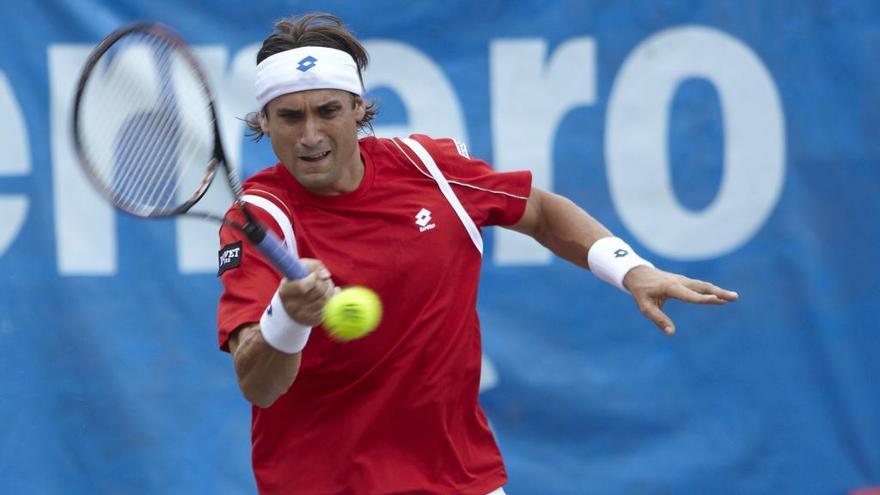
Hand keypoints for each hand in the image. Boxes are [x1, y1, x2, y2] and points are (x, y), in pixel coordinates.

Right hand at [277, 259, 337, 325]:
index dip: (313, 278)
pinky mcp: (313, 320)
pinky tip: (330, 294)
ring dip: (331, 289)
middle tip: (325, 279)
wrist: (291, 305)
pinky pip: (329, 308)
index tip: (314, 275)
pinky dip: (333, 299)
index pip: (303, 286)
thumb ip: (313, 266)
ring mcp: (303, 315)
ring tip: (328, 285)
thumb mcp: (300, 269)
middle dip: (325, 282)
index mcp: (285, 291)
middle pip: (318, 291)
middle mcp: (292, 305)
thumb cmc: (297, 281)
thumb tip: (326, 275)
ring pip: (326, 300)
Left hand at [622, 266, 738, 335]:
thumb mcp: (645, 307)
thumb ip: (658, 319)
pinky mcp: (684, 281)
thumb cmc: (641, 291)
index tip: (719, 301)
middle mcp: (680, 282)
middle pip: (702, 287)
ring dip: (718, 291)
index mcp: (670, 287)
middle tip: (735, 297)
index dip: (704, 299)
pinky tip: (720, 295)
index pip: (690, 295)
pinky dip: (711, 289)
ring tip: (733, 297)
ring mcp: (683, 280)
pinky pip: (700, 285)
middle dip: (719, 292)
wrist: (637, 273)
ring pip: (703, 285)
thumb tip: (671, 333)